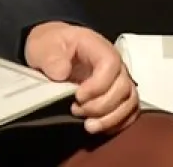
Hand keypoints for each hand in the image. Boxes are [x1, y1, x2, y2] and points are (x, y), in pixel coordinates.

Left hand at [23, 22, 138, 134]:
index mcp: (96, 46)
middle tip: (76, 110)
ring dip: (111, 118)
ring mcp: (118, 79)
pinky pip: (130, 111)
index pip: (111, 63)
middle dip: (101, 106)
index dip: (98, 85)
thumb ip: (51, 57)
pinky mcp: (118, 94)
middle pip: (123, 86)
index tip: (77, 97)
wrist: (53, 52)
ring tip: (89, 126)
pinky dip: (118, 123)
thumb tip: (62, 72)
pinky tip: (99, 127)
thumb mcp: (42, 46)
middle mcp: (114, 62)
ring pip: (130, 101)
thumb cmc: (50, 47)